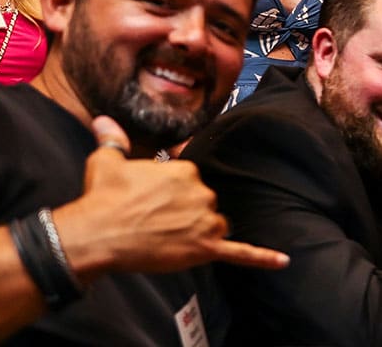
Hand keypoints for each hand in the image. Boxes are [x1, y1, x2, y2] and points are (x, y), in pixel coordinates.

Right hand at [54, 116, 288, 280]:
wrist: (99, 234)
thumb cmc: (103, 198)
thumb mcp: (107, 161)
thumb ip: (113, 138)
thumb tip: (102, 119)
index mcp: (186, 170)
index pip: (191, 179)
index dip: (170, 192)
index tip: (152, 199)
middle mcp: (202, 192)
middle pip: (204, 202)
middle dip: (184, 212)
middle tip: (152, 221)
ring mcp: (206, 221)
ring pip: (215, 225)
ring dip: (200, 231)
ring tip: (168, 237)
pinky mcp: (205, 248)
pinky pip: (240, 253)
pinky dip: (262, 257)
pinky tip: (282, 261)